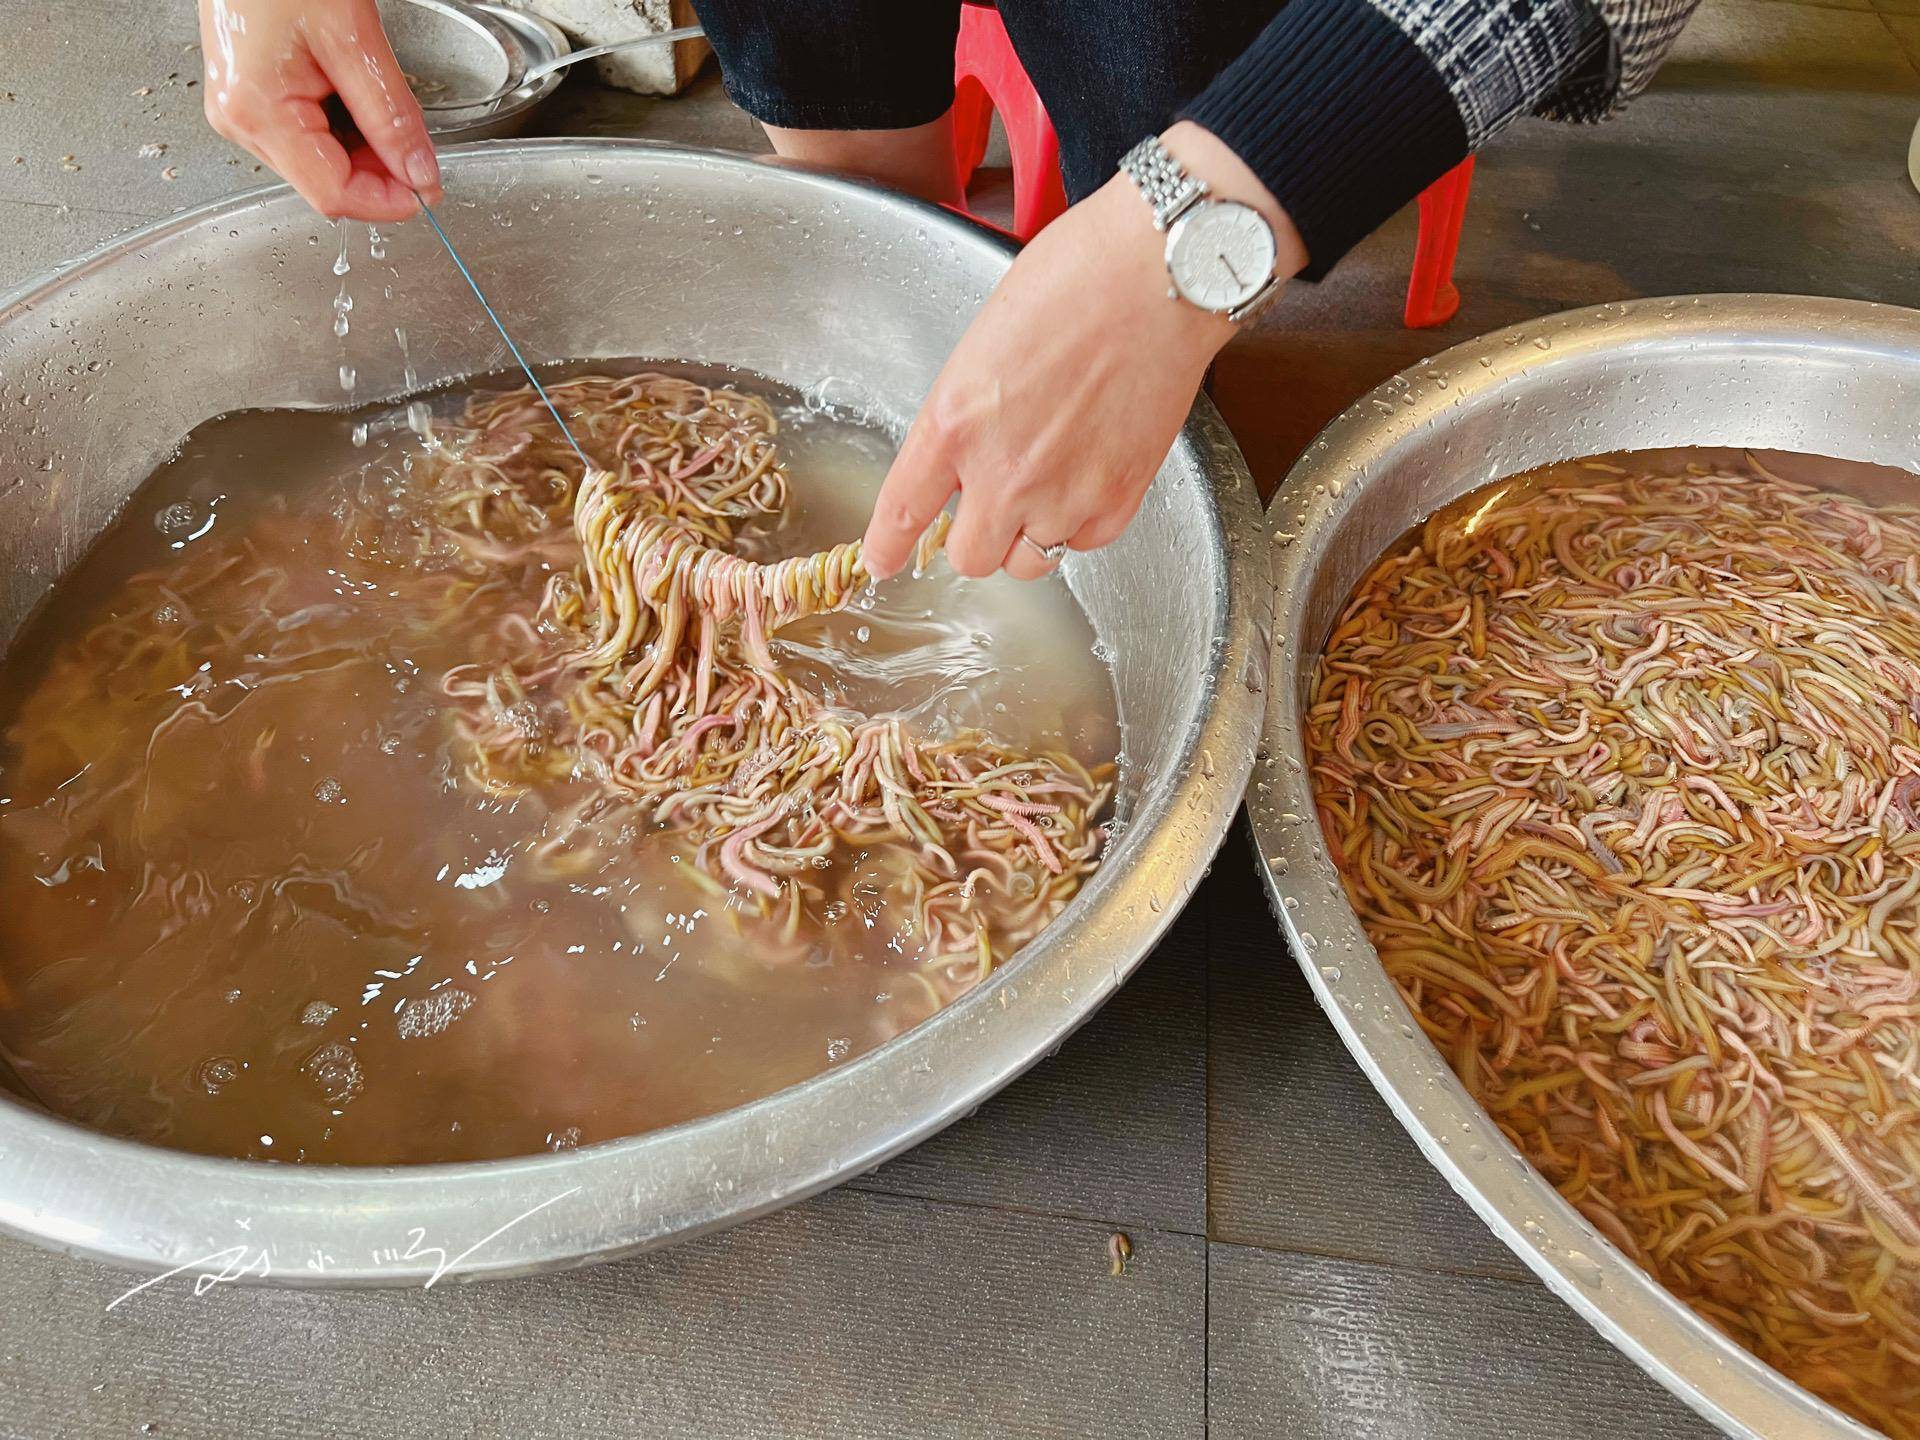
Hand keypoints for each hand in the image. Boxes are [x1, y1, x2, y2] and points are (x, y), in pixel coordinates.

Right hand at [199, 0, 439, 221]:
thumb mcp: (352, 40)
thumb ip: (391, 115)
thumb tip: (420, 172)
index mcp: (257, 112)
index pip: (333, 194)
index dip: (387, 200)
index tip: (428, 189)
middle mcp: (240, 119)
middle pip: (328, 181)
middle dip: (380, 172)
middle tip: (418, 146)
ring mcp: (242, 109)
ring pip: (322, 160)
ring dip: (364, 147)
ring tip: (376, 94)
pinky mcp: (251, 95)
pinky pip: (308, 132)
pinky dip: (344, 125)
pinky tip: (353, 89)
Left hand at [861, 122, 1306, 580]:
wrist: (1158, 277)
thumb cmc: (1077, 281)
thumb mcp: (986, 343)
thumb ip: (967, 413)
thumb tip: (968, 454)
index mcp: (954, 421)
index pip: (904, 509)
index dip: (888, 545)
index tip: (882, 560)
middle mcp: (1002, 471)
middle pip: (970, 558)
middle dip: (977, 535)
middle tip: (993, 503)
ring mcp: (1063, 493)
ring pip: (1028, 561)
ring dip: (1030, 534)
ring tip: (1051, 483)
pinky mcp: (1117, 500)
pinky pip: (1084, 543)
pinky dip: (1083, 522)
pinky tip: (1091, 473)